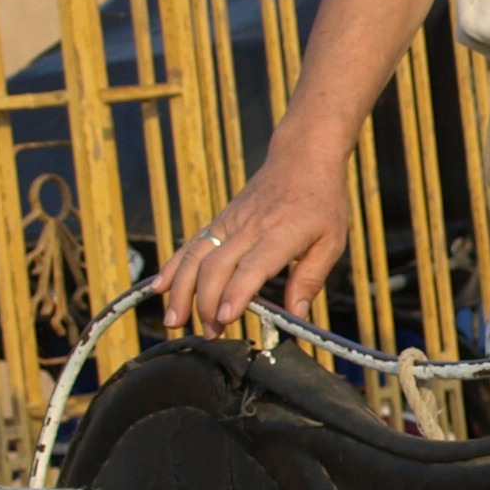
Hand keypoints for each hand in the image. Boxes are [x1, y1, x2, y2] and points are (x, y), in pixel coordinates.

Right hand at [155, 144, 354, 332]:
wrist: (302, 156)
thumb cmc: (322, 200)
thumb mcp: (331, 240)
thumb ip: (311, 278)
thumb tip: (296, 315)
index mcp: (281, 233)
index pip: (253, 266)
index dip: (236, 293)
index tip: (226, 318)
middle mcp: (249, 227)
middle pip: (217, 267)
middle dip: (207, 303)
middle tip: (211, 333)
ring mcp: (229, 222)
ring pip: (196, 257)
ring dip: (181, 290)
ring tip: (174, 321)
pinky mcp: (220, 220)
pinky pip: (191, 244)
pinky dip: (172, 266)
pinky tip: (158, 287)